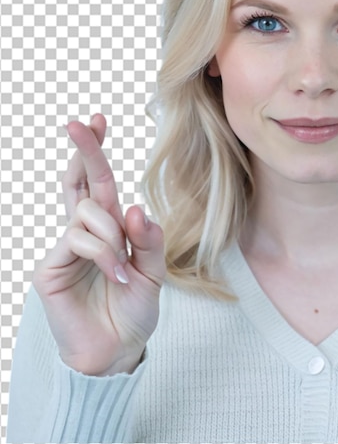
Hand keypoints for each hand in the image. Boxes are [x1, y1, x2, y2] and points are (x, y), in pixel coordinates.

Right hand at [33, 114, 165, 374]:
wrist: (117, 350)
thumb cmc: (134, 309)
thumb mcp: (153, 272)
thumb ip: (148, 240)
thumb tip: (135, 206)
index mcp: (110, 228)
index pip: (101, 183)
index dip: (96, 152)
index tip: (98, 119)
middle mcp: (86, 231)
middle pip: (82, 181)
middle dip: (85, 150)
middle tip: (79, 122)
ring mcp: (66, 247)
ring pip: (88, 212)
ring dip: (113, 235)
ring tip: (123, 269)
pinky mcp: (51, 267)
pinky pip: (80, 240)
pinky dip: (104, 254)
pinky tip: (115, 277)